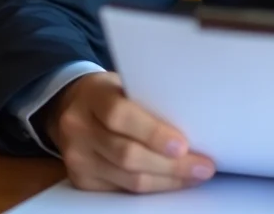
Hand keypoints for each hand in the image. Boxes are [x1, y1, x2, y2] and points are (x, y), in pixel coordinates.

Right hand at [45, 72, 215, 193]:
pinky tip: (172, 181)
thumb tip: (193, 124)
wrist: (71, 107)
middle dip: (170, 165)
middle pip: (127, 154)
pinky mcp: (81, 179)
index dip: (153, 133)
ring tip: (195, 175)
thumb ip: (149, 100)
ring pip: (128, 178)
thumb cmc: (110, 94)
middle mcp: (78, 128)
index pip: (120, 116)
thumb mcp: (125, 83)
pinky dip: (153, 187)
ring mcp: (77, 157)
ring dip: (167, 180)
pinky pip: (123, 190)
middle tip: (202, 166)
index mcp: (92, 96)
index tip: (183, 144)